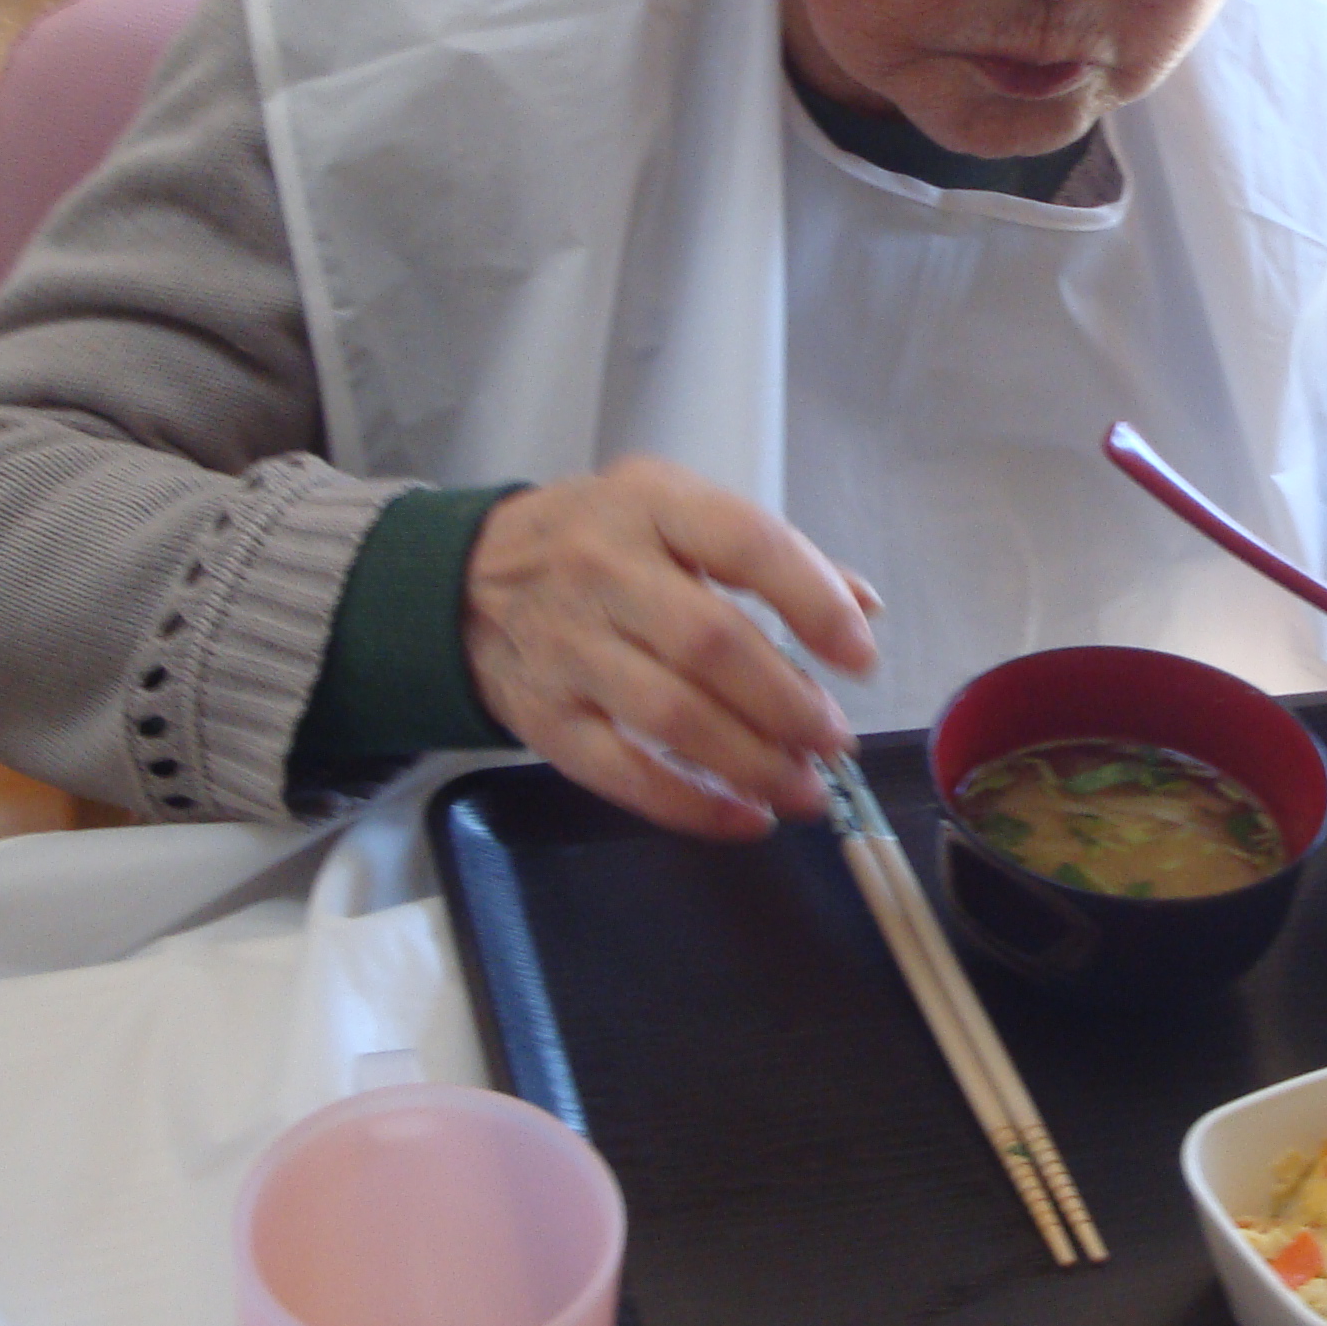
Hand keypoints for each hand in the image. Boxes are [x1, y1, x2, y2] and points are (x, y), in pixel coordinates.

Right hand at [461, 457, 880, 841]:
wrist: (463, 580)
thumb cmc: (598, 543)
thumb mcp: (675, 512)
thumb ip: (769, 556)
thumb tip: (863, 607)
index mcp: (651, 505)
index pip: (745, 543)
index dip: (813, 600)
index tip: (860, 655)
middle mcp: (604, 571)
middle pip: (711, 644)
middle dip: (788, 702)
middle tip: (836, 740)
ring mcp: (568, 648)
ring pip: (672, 716)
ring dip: (753, 763)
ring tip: (807, 790)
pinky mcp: (544, 719)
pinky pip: (622, 773)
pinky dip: (692, 806)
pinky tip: (747, 819)